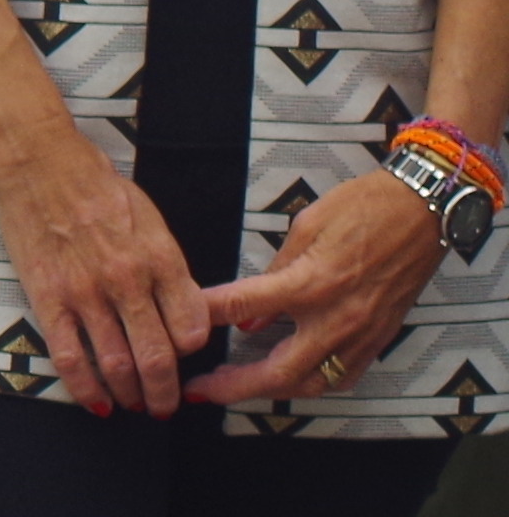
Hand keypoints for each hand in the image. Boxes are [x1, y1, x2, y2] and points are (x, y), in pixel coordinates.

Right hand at [0, 114, 204, 411]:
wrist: (38, 158)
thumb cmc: (96, 183)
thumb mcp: (151, 219)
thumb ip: (167, 268)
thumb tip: (179, 311)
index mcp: (160, 259)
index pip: (192, 330)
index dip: (191, 355)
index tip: (184, 362)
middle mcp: (128, 280)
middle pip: (158, 359)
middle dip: (164, 394)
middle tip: (164, 406)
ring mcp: (86, 291)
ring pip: (117, 366)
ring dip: (130, 396)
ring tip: (132, 406)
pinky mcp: (48, 296)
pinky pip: (70, 356)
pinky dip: (85, 389)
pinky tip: (95, 403)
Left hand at [197, 166, 452, 404]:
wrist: (420, 214)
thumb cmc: (361, 209)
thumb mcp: (305, 227)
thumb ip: (274, 274)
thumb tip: (249, 316)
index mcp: (311, 283)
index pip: (245, 307)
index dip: (207, 317)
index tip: (179, 327)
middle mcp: (336, 319)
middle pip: (279, 371)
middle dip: (235, 387)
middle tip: (201, 390)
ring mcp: (361, 335)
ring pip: (313, 383)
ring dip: (272, 391)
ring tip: (236, 388)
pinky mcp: (379, 340)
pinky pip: (342, 376)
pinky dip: (312, 383)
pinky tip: (289, 380)